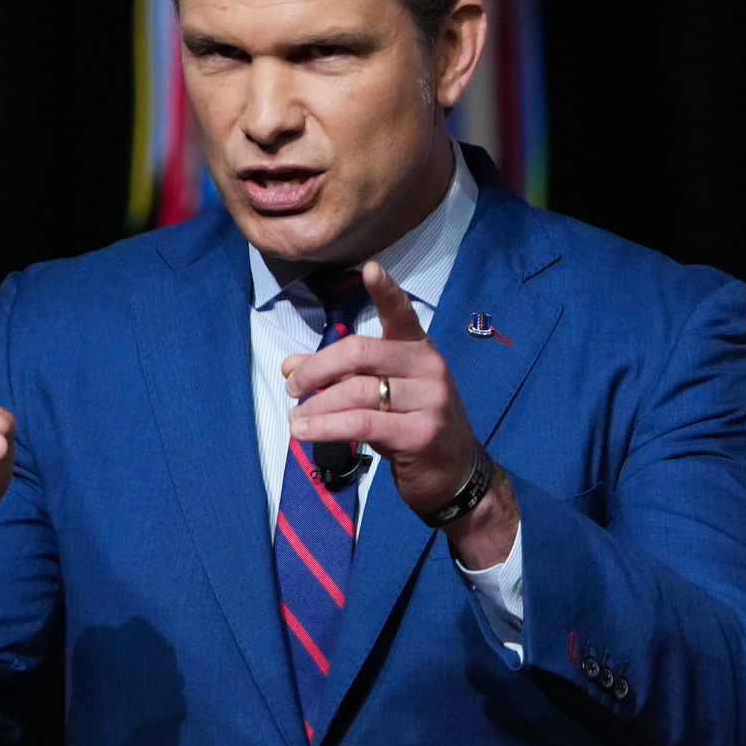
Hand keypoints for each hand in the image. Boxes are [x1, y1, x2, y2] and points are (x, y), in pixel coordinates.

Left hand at [283, 262, 516, 565]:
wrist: (455, 477)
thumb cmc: (412, 428)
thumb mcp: (378, 397)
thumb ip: (339, 377)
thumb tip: (290, 365)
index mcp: (419, 350)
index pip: (402, 314)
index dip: (386, 291)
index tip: (370, 269)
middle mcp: (429, 367)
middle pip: (362, 352)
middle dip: (318, 369)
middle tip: (292, 387)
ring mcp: (430, 400)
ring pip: (358, 391)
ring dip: (317, 406)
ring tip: (294, 421)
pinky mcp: (421, 433)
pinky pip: (363, 423)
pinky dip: (327, 427)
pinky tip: (306, 433)